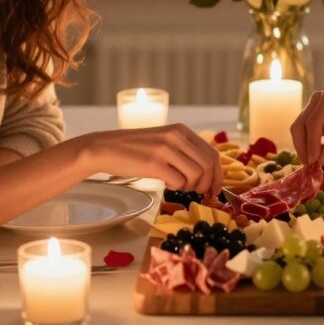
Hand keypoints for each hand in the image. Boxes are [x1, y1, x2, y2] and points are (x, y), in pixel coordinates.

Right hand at [91, 124, 221, 195]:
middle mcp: (176, 136)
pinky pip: (179, 182)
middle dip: (208, 185)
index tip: (216, 189)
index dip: (218, 175)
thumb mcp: (163, 141)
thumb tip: (207, 173)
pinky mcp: (154, 163)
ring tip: (181, 187)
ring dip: (192, 187)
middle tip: (199, 193)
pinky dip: (177, 188)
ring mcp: (165, 149)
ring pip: (197, 175)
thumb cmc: (134, 149)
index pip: (212, 153)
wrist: (105, 148)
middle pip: (208, 166)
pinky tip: (166, 184)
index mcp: (181, 130)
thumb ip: (183, 151)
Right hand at [290, 89, 323, 164]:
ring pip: (300, 128)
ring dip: (303, 146)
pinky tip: (315, 157)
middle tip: (310, 166)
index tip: (313, 162)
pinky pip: (307, 131)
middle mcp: (318, 99)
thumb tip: (320, 161)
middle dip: (303, 146)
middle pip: (301, 124)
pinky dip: (308, 144)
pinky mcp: (318, 116)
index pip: (313, 122)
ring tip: (312, 164)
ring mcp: (316, 106)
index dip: (311, 143)